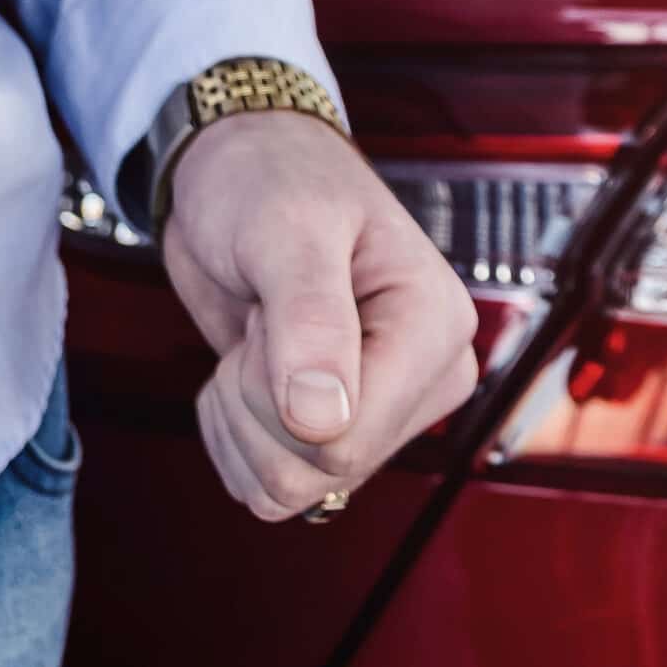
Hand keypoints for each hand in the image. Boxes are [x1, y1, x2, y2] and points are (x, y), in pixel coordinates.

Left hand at [159, 110, 479, 522]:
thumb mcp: (286, 231)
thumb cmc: (271, 181)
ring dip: (239, 420)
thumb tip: (325, 423)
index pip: (349, 440)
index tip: (275, 312)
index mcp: (435, 327)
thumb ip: (309, 323)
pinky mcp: (336, 430)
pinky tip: (247, 369)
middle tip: (267, 320)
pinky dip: (231, 438)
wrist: (237, 176)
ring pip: (287, 491)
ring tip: (261, 337)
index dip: (277, 394)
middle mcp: (422, 378)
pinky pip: (267, 489)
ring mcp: (382, 409)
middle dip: (256, 403)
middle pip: (320, 472)